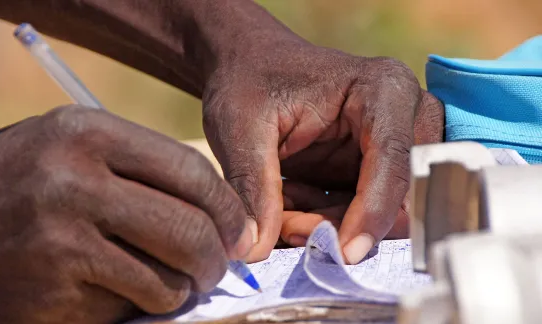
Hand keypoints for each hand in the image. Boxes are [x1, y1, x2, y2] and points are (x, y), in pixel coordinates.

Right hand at [0, 106, 251, 323]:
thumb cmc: (17, 190)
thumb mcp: (66, 151)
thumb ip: (135, 167)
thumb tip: (217, 209)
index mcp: (84, 133)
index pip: (189, 170)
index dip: (227, 207)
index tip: (240, 230)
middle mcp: (73, 180)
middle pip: (190, 228)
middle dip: (216, 257)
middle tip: (214, 267)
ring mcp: (61, 241)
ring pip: (169, 278)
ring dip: (180, 288)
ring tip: (169, 282)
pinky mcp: (55, 293)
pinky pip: (133, 307)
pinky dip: (141, 306)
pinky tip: (120, 293)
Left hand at [203, 38, 443, 263]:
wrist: (248, 68)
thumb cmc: (247, 82)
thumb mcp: (240, 129)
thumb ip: (253, 188)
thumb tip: (255, 251)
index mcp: (382, 89)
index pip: (394, 160)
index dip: (372, 212)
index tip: (342, 254)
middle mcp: (403, 116)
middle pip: (399, 195)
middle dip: (343, 222)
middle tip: (285, 224)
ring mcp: (394, 144)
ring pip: (382, 213)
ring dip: (330, 224)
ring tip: (279, 210)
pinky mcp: (375, 168)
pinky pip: (364, 214)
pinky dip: (326, 220)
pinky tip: (290, 204)